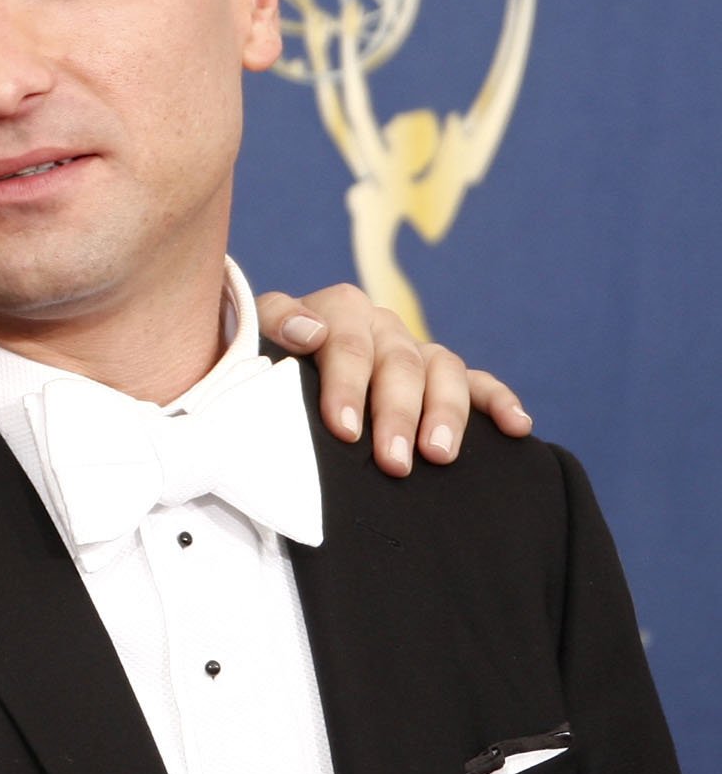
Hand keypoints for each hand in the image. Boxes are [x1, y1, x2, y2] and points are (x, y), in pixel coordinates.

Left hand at [257, 283, 532, 475]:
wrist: (276, 366)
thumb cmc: (265, 362)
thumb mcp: (256, 340)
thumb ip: (273, 328)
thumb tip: (309, 330)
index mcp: (336, 311)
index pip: (345, 344)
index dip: (346, 386)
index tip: (344, 431)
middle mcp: (381, 326)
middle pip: (398, 363)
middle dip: (396, 415)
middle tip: (393, 463)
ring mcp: (415, 351)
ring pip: (442, 370)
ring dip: (446, 413)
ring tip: (438, 456)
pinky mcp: (444, 376)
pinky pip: (479, 383)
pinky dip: (499, 401)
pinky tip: (518, 428)